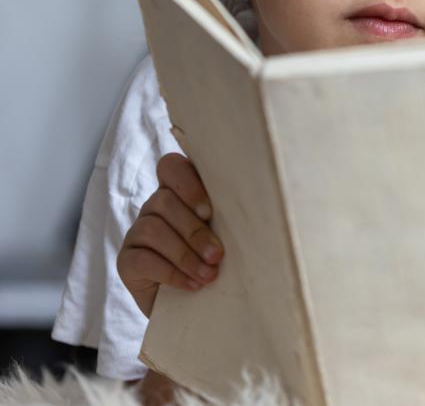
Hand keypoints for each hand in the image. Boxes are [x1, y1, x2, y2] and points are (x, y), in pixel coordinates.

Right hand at [117, 153, 223, 316]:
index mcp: (179, 193)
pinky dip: (171, 272)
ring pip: (152, 228)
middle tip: (217, 255)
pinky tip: (192, 284)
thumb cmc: (216, 260)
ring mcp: (136, 233)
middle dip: (194, 231)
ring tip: (208, 275)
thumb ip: (228, 217)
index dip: (187, 183)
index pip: (171, 166)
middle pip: (164, 201)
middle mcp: (154, 208)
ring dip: (185, 255)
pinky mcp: (126, 260)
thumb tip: (253, 211)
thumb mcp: (226, 235)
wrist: (195, 304)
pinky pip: (143, 259)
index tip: (209, 210)